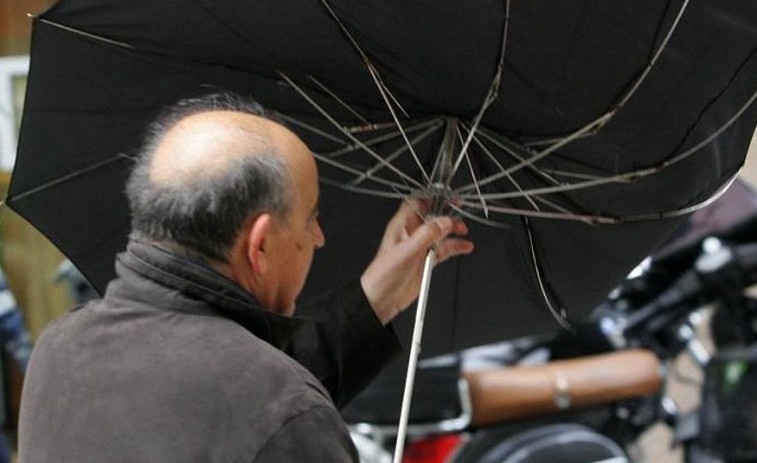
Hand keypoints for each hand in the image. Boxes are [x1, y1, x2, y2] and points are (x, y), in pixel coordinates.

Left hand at [360, 199, 473, 324]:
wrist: (381, 299)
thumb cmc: (383, 275)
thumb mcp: (406, 252)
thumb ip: (426, 235)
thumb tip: (443, 221)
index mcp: (401, 226)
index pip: (418, 203)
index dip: (432, 197)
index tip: (448, 197)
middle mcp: (411, 234)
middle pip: (433, 216)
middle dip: (447, 213)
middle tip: (461, 211)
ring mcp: (420, 247)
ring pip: (441, 232)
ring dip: (453, 230)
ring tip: (463, 231)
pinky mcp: (426, 260)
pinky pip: (444, 249)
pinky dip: (456, 247)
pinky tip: (464, 246)